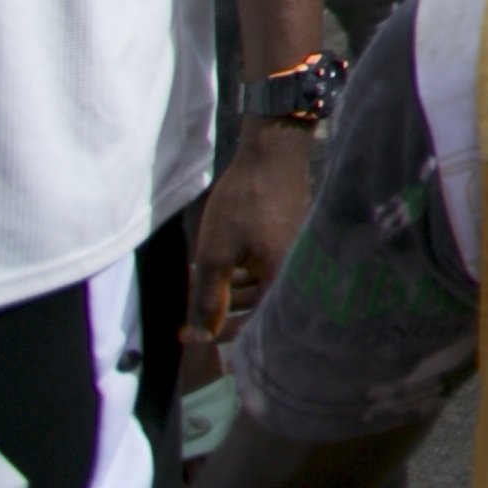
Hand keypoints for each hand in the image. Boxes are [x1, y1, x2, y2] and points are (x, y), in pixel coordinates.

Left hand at [188, 120, 312, 348]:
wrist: (273, 152)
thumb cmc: (244, 202)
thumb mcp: (216, 252)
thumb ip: (209, 297)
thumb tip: (201, 335)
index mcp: (283, 276)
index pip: (257, 324)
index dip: (221, 334)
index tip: (191, 335)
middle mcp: (296, 268)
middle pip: (260, 306)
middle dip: (223, 310)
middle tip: (191, 305)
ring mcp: (295, 251)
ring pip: (262, 285)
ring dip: (231, 290)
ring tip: (202, 278)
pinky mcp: (291, 237)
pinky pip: (267, 267)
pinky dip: (243, 271)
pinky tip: (224, 260)